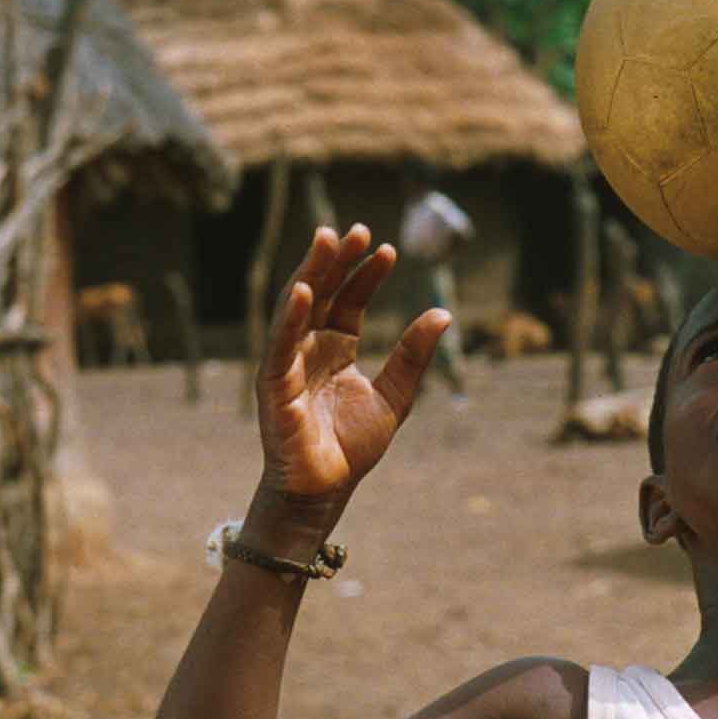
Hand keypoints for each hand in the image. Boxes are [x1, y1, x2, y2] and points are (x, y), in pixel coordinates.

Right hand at [255, 225, 450, 505]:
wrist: (328, 488)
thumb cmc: (353, 446)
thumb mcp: (395, 395)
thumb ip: (413, 355)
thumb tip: (443, 313)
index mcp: (336, 348)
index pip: (349, 300)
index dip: (365, 275)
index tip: (388, 250)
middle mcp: (310, 348)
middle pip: (321, 293)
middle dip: (336, 260)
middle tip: (356, 230)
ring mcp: (289, 362)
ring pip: (297, 307)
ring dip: (310, 272)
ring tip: (327, 240)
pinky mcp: (274, 382)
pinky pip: (279, 343)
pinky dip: (288, 316)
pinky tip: (303, 289)